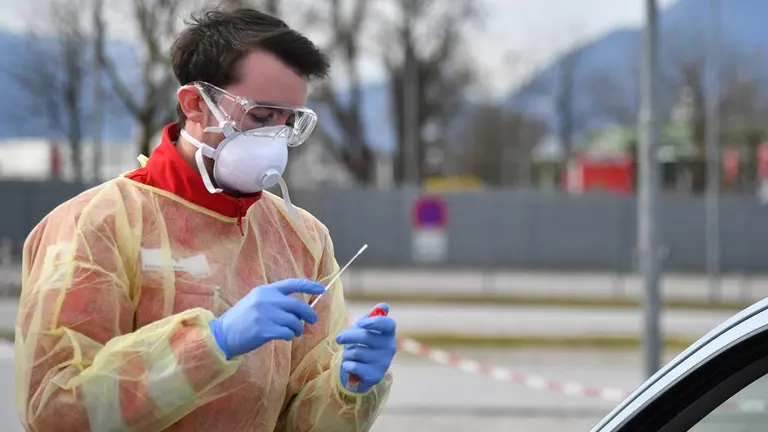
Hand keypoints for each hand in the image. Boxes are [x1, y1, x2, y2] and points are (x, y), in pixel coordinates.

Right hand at [209, 279, 325, 358]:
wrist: (222, 335)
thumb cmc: (242, 320)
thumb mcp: (256, 302)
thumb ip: (275, 300)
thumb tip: (299, 307)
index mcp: (265, 291)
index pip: (293, 284)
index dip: (309, 286)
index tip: (322, 289)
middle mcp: (266, 300)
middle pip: (298, 305)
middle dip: (309, 314)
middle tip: (312, 321)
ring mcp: (265, 315)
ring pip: (294, 322)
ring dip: (298, 329)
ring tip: (294, 333)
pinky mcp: (264, 330)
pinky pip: (287, 333)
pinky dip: (289, 336)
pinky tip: (285, 337)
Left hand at [336, 303, 396, 392]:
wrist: (363, 371)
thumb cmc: (363, 344)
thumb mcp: (365, 328)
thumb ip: (371, 316)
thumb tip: (384, 306)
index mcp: (388, 333)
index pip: (388, 324)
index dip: (375, 322)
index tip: (362, 323)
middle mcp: (390, 347)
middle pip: (365, 337)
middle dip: (348, 336)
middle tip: (339, 338)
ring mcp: (384, 362)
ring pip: (356, 352)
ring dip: (347, 353)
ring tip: (350, 355)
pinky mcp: (375, 376)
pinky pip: (353, 366)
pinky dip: (347, 365)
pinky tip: (351, 366)